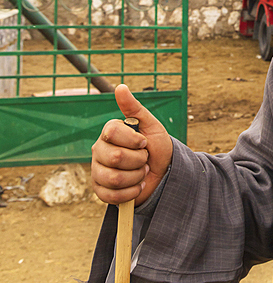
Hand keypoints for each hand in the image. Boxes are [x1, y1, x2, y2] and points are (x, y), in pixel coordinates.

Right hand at [91, 85, 173, 206]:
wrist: (164, 173)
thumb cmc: (156, 147)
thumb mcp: (151, 126)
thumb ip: (134, 108)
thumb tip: (120, 87)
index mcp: (109, 133)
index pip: (112, 132)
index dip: (133, 140)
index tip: (144, 142)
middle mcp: (99, 150)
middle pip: (114, 157)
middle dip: (138, 160)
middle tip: (144, 159)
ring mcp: (98, 171)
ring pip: (113, 178)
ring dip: (136, 177)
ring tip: (141, 173)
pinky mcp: (101, 191)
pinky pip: (112, 195)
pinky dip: (131, 192)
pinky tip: (137, 186)